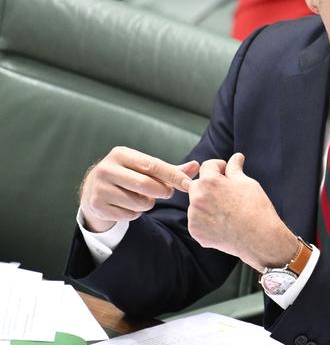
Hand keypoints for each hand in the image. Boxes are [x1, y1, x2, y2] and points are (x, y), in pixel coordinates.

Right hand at [79, 147, 199, 232]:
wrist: (93, 190)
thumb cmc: (128, 176)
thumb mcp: (145, 168)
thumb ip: (171, 169)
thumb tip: (196, 165)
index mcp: (121, 154)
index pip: (153, 165)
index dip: (173, 176)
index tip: (189, 184)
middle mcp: (107, 168)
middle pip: (146, 185)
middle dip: (162, 192)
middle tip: (166, 193)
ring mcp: (99, 187)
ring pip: (139, 202)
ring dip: (148, 204)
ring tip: (142, 198)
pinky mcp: (97, 205)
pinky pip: (129, 215)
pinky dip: (136, 213)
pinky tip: (129, 206)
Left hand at [187, 153, 297, 271]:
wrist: (259, 238)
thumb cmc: (256, 207)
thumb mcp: (247, 182)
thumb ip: (235, 168)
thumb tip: (236, 157)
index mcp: (209, 182)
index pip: (207, 166)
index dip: (219, 168)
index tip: (227, 174)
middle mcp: (197, 198)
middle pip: (198, 185)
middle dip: (210, 186)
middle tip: (228, 194)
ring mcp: (194, 216)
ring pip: (197, 203)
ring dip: (207, 204)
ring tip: (226, 211)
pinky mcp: (196, 232)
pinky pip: (197, 220)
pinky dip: (206, 221)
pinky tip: (223, 224)